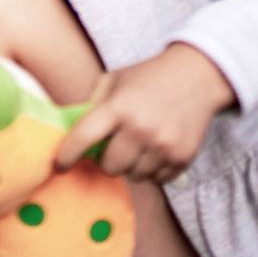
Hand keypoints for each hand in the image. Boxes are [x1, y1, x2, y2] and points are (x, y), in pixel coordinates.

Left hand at [54, 43, 235, 183]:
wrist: (198, 76)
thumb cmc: (149, 76)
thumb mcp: (115, 79)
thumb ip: (91, 104)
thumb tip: (68, 131)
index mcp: (118, 106)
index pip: (83, 138)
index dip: (66, 155)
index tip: (59, 165)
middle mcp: (140, 128)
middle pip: (109, 167)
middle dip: (107, 160)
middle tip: (115, 146)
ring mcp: (163, 145)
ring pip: (134, 176)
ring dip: (132, 165)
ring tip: (140, 143)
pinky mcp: (182, 158)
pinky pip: (157, 180)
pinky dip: (153, 169)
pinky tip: (158, 147)